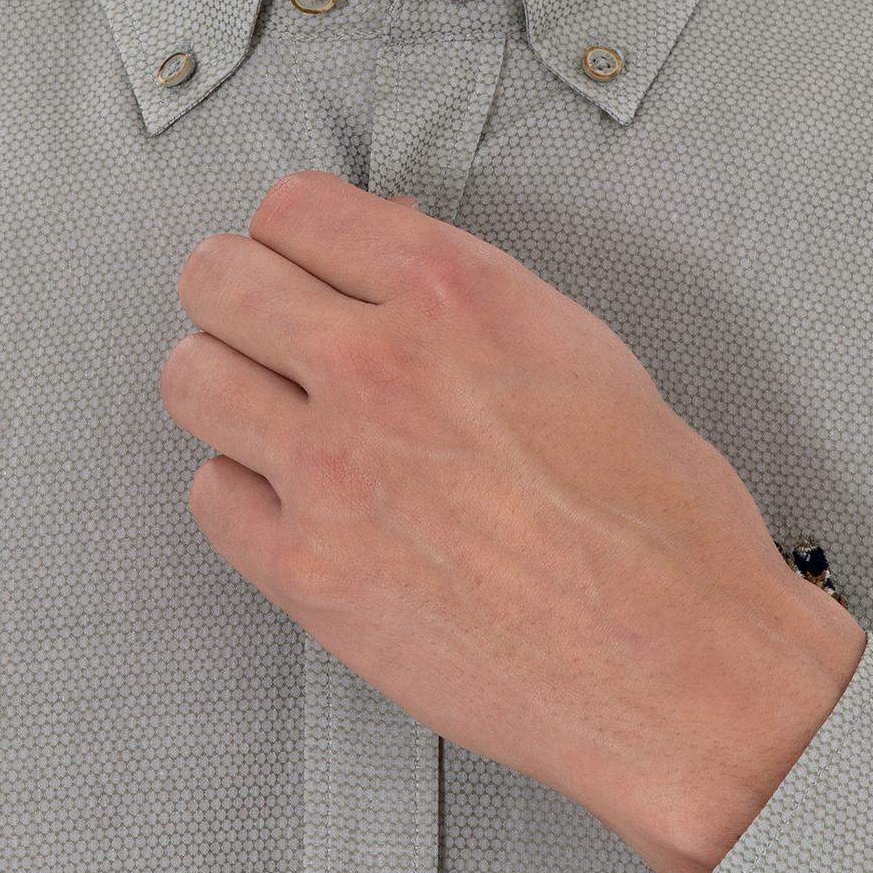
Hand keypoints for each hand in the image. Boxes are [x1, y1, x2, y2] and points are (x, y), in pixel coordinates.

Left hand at [159, 170, 866, 872]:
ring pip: (191, 379)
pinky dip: (247, 497)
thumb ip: (460, 292)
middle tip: (269, 330)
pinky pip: (211, 495)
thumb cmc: (657, 514)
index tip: (307, 263)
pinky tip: (304, 508)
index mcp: (451, 290)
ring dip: (226, 388)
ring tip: (275, 417)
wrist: (682, 666)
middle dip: (238, 294)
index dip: (297, 235)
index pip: (294, 206)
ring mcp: (329, 469)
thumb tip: (383, 247)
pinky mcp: (307, 572)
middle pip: (217, 277)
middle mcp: (375, 364)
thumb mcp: (574, 346)